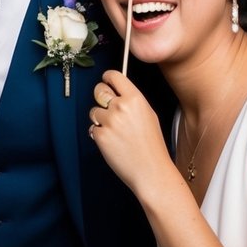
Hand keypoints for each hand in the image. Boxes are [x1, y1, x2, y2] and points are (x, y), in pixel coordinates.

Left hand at [89, 70, 173, 199]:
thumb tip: (118, 91)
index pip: (114, 75)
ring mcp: (109, 121)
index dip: (108, 77)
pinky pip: (93, 128)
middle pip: (99, 89)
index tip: (106, 80)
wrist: (151, 171)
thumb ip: (132, 100)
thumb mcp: (148, 114)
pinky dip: (100, 134)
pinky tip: (113, 142)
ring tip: (116, 132)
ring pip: (94, 111)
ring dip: (101, 119)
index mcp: (135, 99)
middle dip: (101, 96)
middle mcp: (120, 107)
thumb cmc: (152, 146)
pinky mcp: (100, 136)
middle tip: (108, 107)